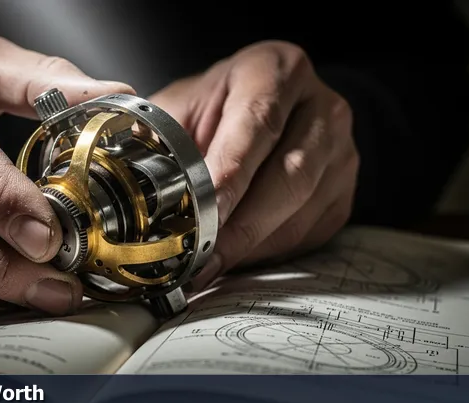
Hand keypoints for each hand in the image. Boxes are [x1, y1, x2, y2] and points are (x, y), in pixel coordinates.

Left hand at [150, 41, 358, 289]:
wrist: (268, 111)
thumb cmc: (215, 110)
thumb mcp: (183, 106)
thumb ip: (159, 137)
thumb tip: (125, 180)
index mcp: (278, 70)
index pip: (258, 124)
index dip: (231, 175)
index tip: (203, 214)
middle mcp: (321, 108)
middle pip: (290, 175)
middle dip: (241, 225)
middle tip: (202, 257)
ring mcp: (341, 151)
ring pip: (302, 210)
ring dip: (253, 245)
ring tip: (210, 265)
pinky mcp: (344, 191)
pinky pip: (309, 232)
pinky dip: (268, 251)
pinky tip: (236, 257)